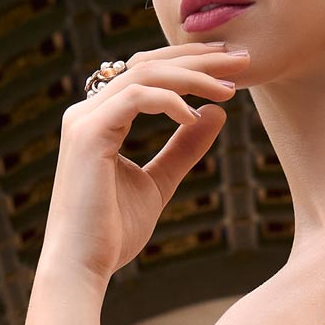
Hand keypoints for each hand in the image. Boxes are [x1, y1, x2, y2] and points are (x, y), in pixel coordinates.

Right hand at [44, 44, 249, 283]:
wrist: (83, 266)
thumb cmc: (113, 231)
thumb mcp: (160, 182)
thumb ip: (184, 148)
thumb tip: (216, 113)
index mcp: (101, 118)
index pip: (147, 73)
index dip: (190, 64)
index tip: (231, 68)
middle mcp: (88, 111)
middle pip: (147, 64)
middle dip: (197, 58)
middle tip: (241, 60)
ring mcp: (84, 119)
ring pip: (144, 75)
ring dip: (192, 76)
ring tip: (230, 88)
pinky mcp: (88, 134)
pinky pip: (136, 99)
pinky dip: (170, 101)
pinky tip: (196, 116)